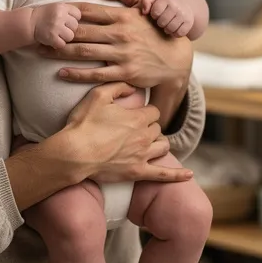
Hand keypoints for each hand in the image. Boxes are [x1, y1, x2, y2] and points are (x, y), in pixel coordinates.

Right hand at [30, 2, 80, 48]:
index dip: (74, 20)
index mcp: (62, 6)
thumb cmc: (44, 15)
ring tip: (56, 35)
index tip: (66, 22)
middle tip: (60, 30)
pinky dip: (57, 45)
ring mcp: (55, 26)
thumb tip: (89, 17)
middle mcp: (60, 15)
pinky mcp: (51, 37)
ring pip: (70, 36)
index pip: (78, 15)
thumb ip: (69, 11)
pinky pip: (62, 44)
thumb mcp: (57, 7)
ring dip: (64, 38)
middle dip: (69, 30)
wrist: (28, 22)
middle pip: (76, 26)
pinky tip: (52, 41)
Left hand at [37, 0, 192, 88]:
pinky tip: (62, 72)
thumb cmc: (158, 31)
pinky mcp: (124, 72)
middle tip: (39, 34)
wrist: (176, 60)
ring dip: (60, 51)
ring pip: (84, 52)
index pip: (89, 11)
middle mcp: (121, 34)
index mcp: (123, 16)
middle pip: (81, 31)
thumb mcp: (148, 6)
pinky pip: (96, 74)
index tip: (51, 12)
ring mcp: (122, 54)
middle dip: (57, 32)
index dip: (68, 12)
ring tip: (42, 51)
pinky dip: (77, 73)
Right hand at [64, 82, 192, 182]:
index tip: (135, 114)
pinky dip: (177, 175)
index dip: (145, 112)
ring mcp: (143, 155)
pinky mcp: (138, 172)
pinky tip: (188, 175)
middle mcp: (144, 136)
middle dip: (150, 127)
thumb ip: (118, 87)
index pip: (153, 112)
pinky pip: (163, 175)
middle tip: (135, 129)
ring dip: (158, 143)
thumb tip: (133, 87)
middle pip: (157, 128)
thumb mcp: (97, 96)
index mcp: (138, 117)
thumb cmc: (83, 124)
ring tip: (150, 143)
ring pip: (163, 146)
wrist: (74, 153)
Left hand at [139, 0, 193, 37]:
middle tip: (162, 21)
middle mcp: (176, 5)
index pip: (155, 12)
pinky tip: (175, 29)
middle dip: (160, 23)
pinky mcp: (189, 23)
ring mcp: (183, 14)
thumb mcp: (155, 0)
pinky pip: (179, 33)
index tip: (157, 14)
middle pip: (162, 22)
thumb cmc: (165, 5)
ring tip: (167, 25)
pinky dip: (175, 33)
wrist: (185, 5)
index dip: (154, 15)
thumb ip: (146, 2)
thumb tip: (144, 12)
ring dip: (167, 29)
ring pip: (170, 29)